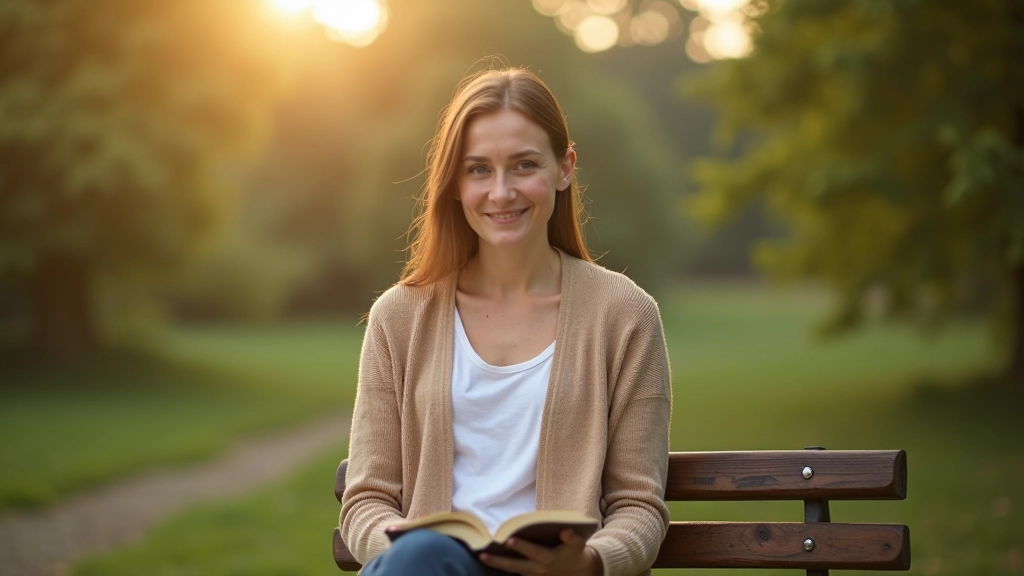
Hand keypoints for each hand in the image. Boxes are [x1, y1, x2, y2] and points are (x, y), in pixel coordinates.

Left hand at [479, 529, 602, 575]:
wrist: (577, 572)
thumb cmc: (574, 553)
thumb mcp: (578, 544)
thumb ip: (572, 538)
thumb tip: (565, 531)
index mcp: (549, 558)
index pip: (533, 552)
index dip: (521, 546)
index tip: (508, 539)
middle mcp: (538, 568)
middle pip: (515, 565)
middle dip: (498, 560)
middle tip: (482, 555)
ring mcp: (532, 574)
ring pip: (512, 570)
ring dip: (496, 564)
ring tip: (481, 557)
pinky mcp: (529, 575)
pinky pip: (513, 571)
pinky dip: (501, 566)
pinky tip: (489, 559)